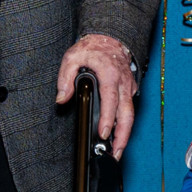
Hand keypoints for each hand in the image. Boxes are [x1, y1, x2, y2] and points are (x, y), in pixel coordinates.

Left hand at [58, 33, 137, 157]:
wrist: (110, 38)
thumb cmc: (92, 48)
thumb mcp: (72, 58)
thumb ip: (65, 78)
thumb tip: (61, 98)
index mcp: (110, 75)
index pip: (111, 101)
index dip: (108, 119)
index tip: (103, 133)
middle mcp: (123, 83)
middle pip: (127, 114)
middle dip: (122, 135)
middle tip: (116, 153)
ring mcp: (128, 87)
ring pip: (130, 114)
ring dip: (125, 134)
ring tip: (117, 150)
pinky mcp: (129, 90)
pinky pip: (129, 109)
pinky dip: (125, 124)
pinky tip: (117, 135)